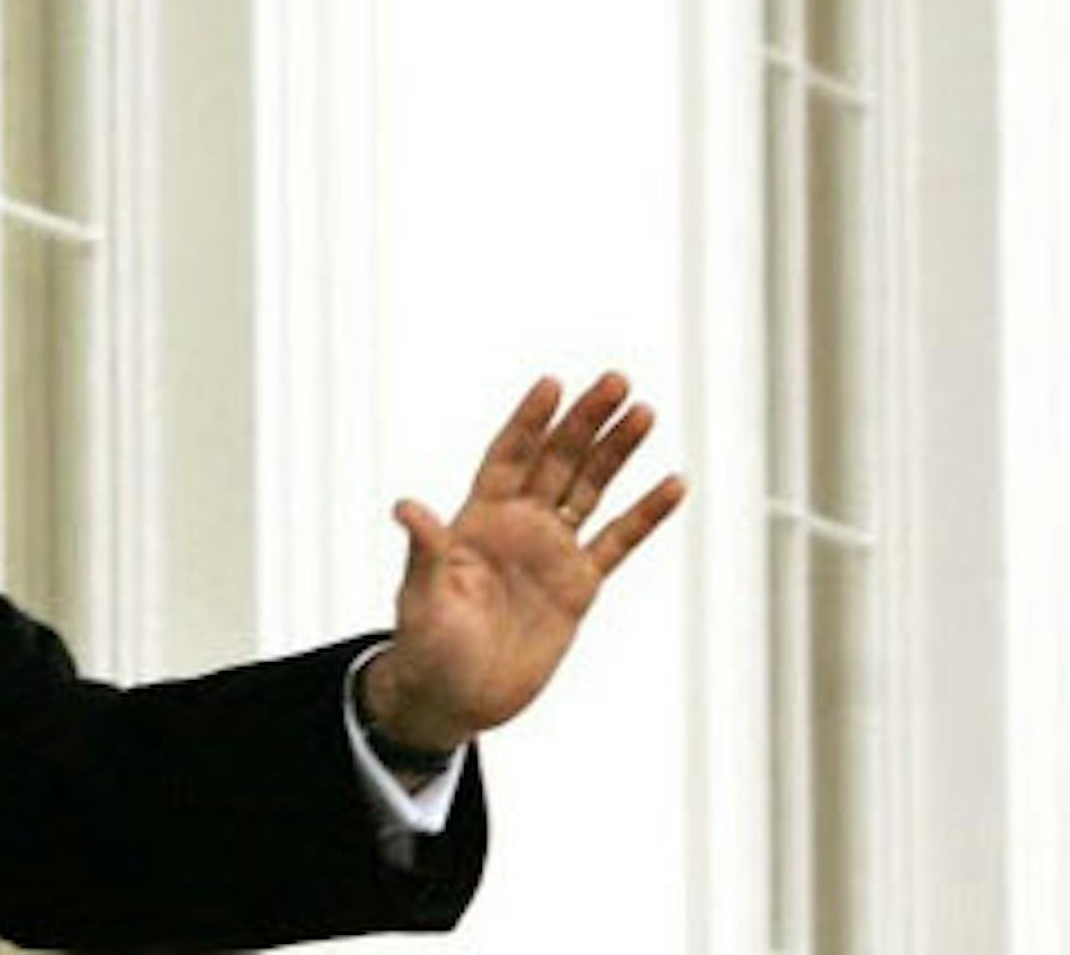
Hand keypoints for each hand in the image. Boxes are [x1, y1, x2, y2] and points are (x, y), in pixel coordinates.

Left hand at [364, 373, 685, 751]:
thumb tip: (406, 508)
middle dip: (583, 421)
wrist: (455, 697)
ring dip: (616, 452)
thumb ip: (426, 552)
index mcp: (477, 520)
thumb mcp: (422, 598)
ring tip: (644, 411)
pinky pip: (617, 542)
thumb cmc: (426, 646)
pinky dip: (645, 515)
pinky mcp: (578, 586)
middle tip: (615, 380)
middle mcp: (517, 526)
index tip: (552, 384)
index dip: (529, 422)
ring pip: (590, 489)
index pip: (508, 457)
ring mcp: (550, 552)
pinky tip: (672, 483)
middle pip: (557, 460)